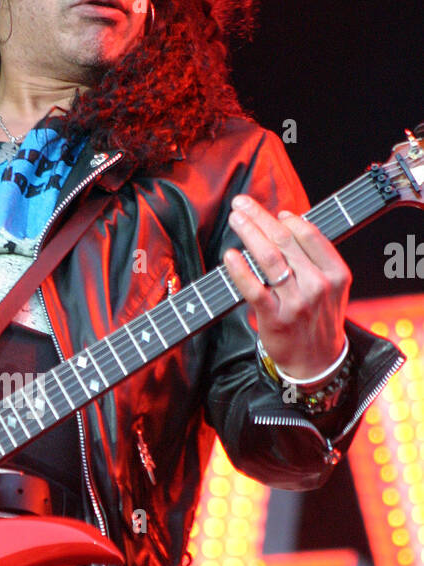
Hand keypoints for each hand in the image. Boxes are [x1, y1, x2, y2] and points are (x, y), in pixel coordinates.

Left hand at [223, 195, 350, 377]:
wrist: (317, 361)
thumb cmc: (319, 318)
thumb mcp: (332, 287)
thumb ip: (315, 258)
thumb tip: (286, 223)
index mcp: (336, 273)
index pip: (310, 235)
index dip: (289, 218)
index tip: (274, 210)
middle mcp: (319, 285)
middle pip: (285, 241)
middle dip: (260, 218)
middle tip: (241, 204)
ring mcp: (297, 302)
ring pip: (270, 259)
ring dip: (249, 233)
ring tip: (235, 219)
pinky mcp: (275, 318)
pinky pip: (254, 288)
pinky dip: (240, 269)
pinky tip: (230, 255)